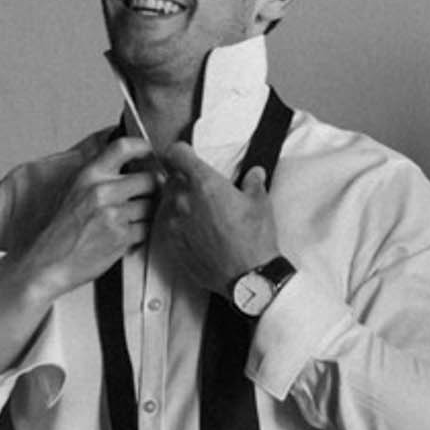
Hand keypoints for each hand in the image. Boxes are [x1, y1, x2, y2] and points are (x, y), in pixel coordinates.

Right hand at [0, 136, 157, 379]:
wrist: (46, 263)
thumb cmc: (58, 230)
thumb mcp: (72, 191)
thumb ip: (97, 177)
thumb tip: (126, 165)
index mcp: (88, 175)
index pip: (124, 147)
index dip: (144, 148)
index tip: (150, 153)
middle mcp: (102, 191)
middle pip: (150, 179)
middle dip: (153, 189)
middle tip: (147, 195)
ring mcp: (114, 214)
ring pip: (151, 206)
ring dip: (146, 213)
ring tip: (129, 220)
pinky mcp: (122, 236)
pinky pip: (146, 228)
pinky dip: (140, 233)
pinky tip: (124, 235)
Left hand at [154, 142, 280, 296]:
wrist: (248, 278)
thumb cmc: (255, 240)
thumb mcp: (260, 204)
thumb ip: (253, 183)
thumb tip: (254, 174)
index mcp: (204, 183)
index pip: (175, 153)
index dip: (180, 152)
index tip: (186, 156)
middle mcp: (183, 200)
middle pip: (172, 178)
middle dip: (184, 181)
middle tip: (202, 191)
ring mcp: (174, 223)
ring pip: (169, 203)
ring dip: (181, 204)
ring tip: (202, 215)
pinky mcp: (171, 244)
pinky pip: (169, 226)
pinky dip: (179, 225)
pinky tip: (198, 233)